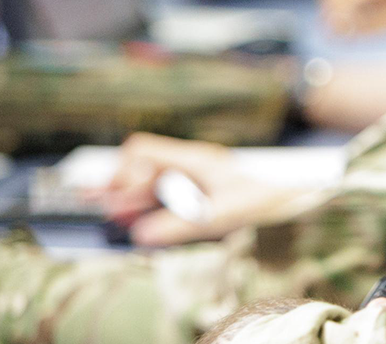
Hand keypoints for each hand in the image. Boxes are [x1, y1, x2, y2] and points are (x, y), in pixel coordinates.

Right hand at [93, 133, 315, 245]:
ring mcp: (193, 176)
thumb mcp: (220, 216)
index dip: (124, 172)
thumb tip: (139, 235)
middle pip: (140, 163)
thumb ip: (179, 225)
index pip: (143, 150)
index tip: (117, 198)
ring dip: (128, 194)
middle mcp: (189, 162)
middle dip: (118, 182)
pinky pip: (163, 193)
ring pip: (149, 179)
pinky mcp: (197, 191)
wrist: (292, 201)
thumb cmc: (262, 202)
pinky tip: (132, 217)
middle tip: (93, 201)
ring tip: (103, 208)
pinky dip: (146, 203)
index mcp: (194, 158)